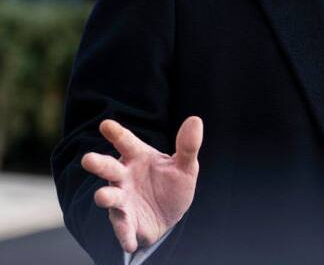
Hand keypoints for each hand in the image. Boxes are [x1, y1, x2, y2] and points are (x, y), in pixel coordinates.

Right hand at [81, 116, 202, 252]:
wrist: (171, 214)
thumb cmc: (172, 183)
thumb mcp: (185, 166)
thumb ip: (188, 146)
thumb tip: (195, 120)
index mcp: (138, 157)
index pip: (126, 142)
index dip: (116, 133)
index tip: (106, 124)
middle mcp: (124, 176)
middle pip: (109, 168)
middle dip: (98, 163)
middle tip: (88, 159)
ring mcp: (122, 199)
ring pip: (109, 196)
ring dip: (105, 196)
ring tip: (103, 196)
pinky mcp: (126, 221)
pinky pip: (123, 227)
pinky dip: (125, 234)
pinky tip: (130, 242)